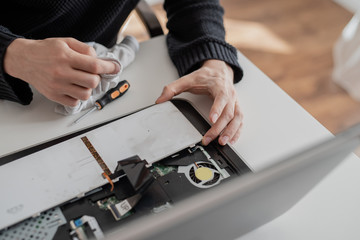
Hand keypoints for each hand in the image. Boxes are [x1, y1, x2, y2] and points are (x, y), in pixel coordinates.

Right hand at [4, 38, 118, 105]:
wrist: (24, 59)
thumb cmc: (46, 50)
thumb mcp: (66, 42)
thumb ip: (85, 49)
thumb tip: (100, 60)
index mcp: (66, 57)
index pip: (94, 65)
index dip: (108, 67)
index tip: (115, 68)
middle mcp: (61, 72)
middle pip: (92, 82)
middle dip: (97, 78)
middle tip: (91, 74)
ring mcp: (57, 86)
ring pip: (85, 94)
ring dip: (88, 88)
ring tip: (81, 81)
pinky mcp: (53, 96)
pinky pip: (75, 102)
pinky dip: (78, 97)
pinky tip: (73, 88)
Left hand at [156, 59, 242, 145]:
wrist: (219, 70)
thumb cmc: (205, 76)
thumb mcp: (187, 79)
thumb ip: (172, 88)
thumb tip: (160, 99)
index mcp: (219, 86)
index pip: (221, 97)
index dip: (217, 109)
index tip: (212, 119)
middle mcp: (230, 95)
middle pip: (229, 112)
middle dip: (220, 127)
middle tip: (211, 138)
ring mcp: (235, 102)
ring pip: (237, 118)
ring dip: (231, 131)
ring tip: (223, 142)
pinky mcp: (237, 108)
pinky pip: (240, 121)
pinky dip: (237, 131)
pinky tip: (231, 140)